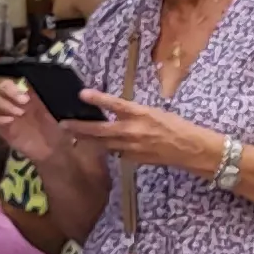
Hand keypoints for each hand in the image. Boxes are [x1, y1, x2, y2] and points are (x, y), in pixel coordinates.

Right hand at [0, 80, 65, 164]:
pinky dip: (0, 119)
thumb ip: (48, 100)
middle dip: (10, 91)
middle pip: (1, 88)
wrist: (54, 150)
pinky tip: (10, 121)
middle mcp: (16, 102)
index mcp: (28, 95)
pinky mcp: (4, 129)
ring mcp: (9, 114)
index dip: (15, 85)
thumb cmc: (57, 128)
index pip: (14, 82)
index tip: (26, 95)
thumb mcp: (56, 112)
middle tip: (23, 101)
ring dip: (6, 104)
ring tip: (20, 113)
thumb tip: (42, 87)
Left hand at [65, 92, 221, 174]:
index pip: (116, 104)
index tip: (82, 94)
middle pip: (101, 129)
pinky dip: (107, 147)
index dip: (98, 99)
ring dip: (88, 139)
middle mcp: (134, 130)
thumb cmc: (176, 126)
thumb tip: (115, 113)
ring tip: (74, 134)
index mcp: (141, 114)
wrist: (190, 149)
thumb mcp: (155, 113)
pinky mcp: (133, 159)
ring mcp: (132, 147)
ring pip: (103, 143)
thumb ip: (134, 114)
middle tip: (64, 124)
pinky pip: (116, 152)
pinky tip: (101, 145)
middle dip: (80, 127)